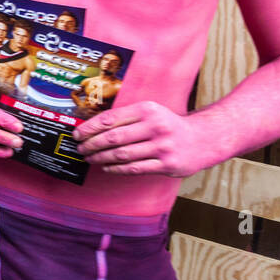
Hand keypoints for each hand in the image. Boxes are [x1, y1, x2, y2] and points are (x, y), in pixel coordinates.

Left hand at [74, 101, 210, 177]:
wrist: (203, 139)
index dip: (89, 128)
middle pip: (113, 137)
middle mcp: (155, 127)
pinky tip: (106, 167)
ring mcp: (162, 146)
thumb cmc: (169, 125)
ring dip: (100, 158)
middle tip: (80, 149)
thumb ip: (126, 117)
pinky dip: (116, 168)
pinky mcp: (167, 164)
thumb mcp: (151, 112)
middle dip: (91, 144)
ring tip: (89, 158)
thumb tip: (92, 127)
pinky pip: (134, 168)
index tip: (77, 134)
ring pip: (122, 154)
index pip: (110, 119)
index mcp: (147, 110)